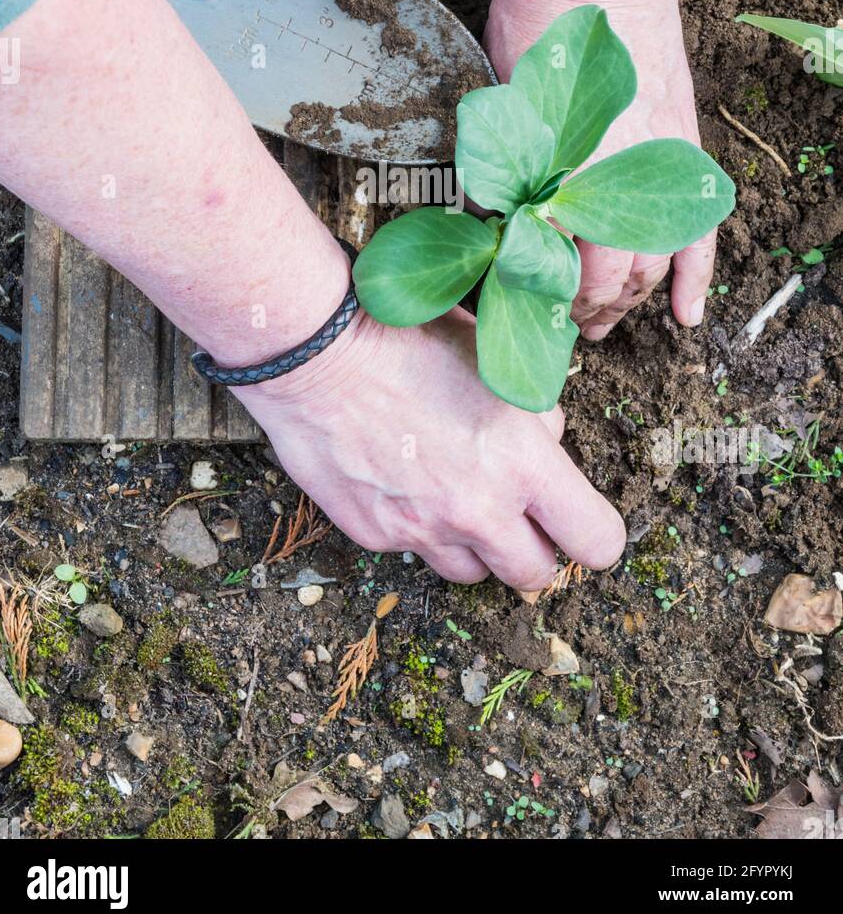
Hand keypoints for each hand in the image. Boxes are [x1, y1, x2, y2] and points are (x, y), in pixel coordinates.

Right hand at [236, 305, 624, 588]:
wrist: (319, 353)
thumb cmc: (408, 338)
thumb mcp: (494, 359)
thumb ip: (532, 410)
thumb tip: (545, 440)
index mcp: (522, 463)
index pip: (594, 540)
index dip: (593, 533)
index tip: (578, 519)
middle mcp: (478, 510)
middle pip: (535, 574)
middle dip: (535, 548)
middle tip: (519, 514)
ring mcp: (423, 529)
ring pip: (473, 573)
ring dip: (477, 546)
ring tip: (457, 495)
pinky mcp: (376, 535)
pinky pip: (414, 550)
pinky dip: (419, 527)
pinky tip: (404, 481)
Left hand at [484, 0, 718, 342]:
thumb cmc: (540, 16)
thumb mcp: (504, 93)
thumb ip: (507, 161)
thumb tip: (498, 222)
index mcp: (574, 165)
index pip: (573, 264)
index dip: (551, 297)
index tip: (526, 309)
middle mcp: (623, 173)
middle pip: (616, 274)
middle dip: (588, 309)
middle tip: (560, 324)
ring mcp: (661, 162)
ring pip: (655, 260)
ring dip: (632, 301)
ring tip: (606, 323)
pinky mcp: (682, 146)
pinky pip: (700, 227)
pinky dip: (696, 276)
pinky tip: (686, 317)